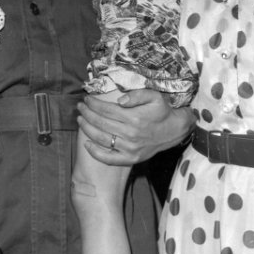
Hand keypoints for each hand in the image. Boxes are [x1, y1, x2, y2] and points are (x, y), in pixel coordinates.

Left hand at [77, 89, 195, 165]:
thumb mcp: (154, 96)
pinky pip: (109, 158)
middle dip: (87, 113)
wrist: (174, 130)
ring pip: (102, 139)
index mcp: (134, 118)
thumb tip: (119, 100)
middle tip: (80, 107)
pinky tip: (87, 144)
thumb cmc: (161, 111)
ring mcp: (130, 148)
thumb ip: (136, 95)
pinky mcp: (131, 159)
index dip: (94, 104)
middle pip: (101, 123)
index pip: (106, 110)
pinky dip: (96, 153)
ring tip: (79, 120)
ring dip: (87, 129)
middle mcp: (130, 134)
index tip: (87, 99)